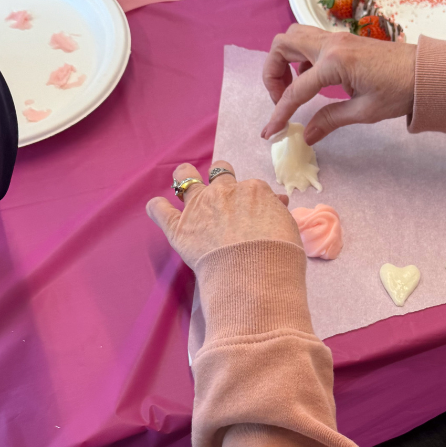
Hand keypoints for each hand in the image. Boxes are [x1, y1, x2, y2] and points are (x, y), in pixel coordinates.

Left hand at [146, 161, 300, 268]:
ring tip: (184, 181)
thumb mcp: (288, 227)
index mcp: (253, 190)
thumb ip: (278, 211)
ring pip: (185, 178)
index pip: (251, 188)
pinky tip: (157, 207)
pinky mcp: (178, 227)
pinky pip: (160, 210)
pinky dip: (157, 207)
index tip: (255, 214)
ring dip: (184, 177)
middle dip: (221, 178)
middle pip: (220, 173)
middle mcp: (224, 191)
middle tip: (223, 194)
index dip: (253, 201)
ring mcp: (198, 207)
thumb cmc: (278, 253)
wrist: (255, 273)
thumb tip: (278, 201)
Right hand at [261, 24, 415, 145]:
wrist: (426, 73)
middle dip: (272, 73)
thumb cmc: (400, 92)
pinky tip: (312, 80)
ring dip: (284, 60)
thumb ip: (331, 120)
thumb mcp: (364, 112)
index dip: (280, 113)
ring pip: (294, 37)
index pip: (296, 90)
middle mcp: (331, 44)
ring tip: (293, 89)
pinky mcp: (343, 40)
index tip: (270, 131)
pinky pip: (310, 41)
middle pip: (282, 45)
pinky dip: (301, 57)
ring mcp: (337, 38)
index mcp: (335, 63)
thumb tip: (306, 136)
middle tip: (282, 99)